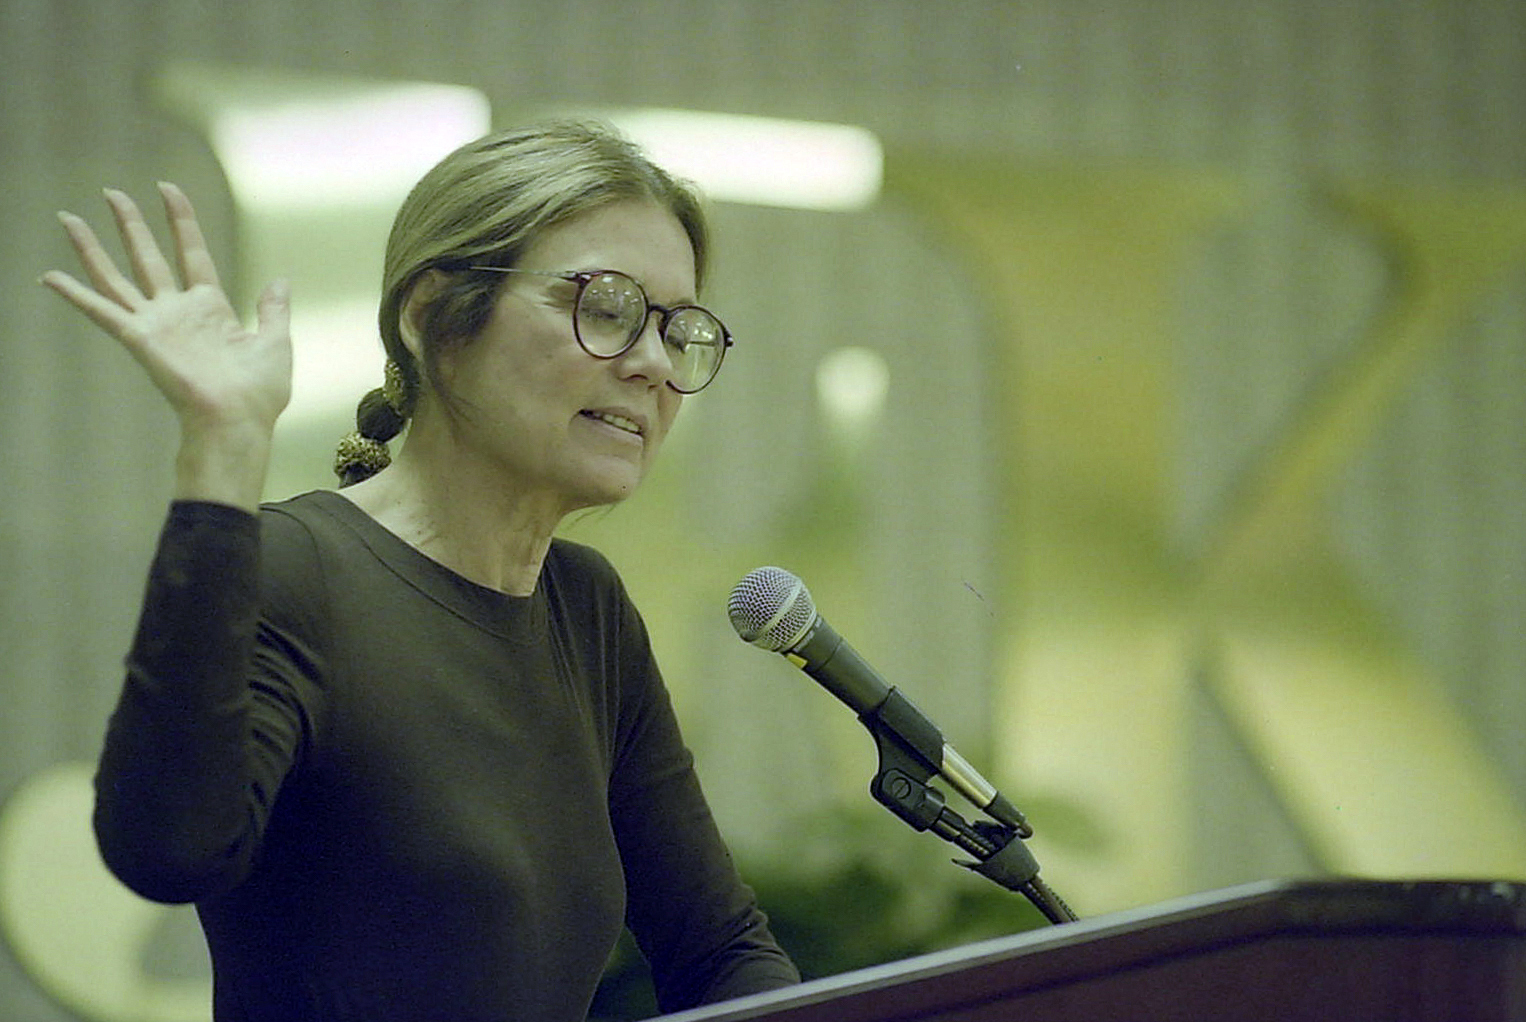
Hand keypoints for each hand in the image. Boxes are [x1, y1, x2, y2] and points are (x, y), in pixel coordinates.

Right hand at [41, 184, 292, 507]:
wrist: (238, 420)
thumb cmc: (258, 393)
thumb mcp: (276, 342)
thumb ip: (274, 309)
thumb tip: (280, 281)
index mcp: (211, 310)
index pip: (192, 253)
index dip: (180, 220)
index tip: (167, 189)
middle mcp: (178, 313)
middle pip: (148, 256)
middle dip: (130, 224)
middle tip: (111, 192)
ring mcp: (156, 325)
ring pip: (116, 276)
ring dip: (91, 246)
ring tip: (68, 217)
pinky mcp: (139, 339)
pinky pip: (100, 311)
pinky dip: (74, 294)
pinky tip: (48, 277)